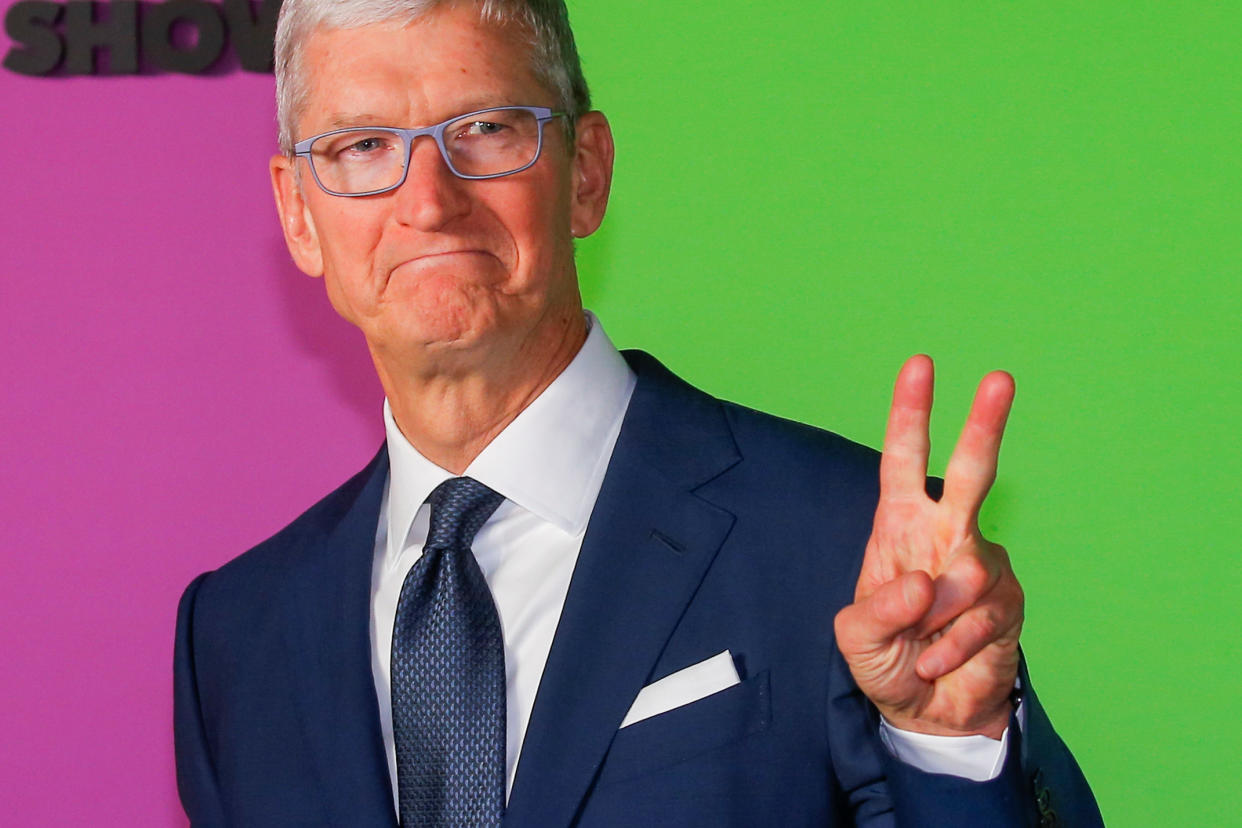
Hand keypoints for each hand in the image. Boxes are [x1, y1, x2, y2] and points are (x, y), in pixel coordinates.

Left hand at [834, 355, 1022, 738]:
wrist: (926, 710)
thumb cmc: (886, 659)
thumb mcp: (857, 639)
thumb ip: (879, 610)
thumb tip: (926, 581)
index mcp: (900, 525)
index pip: (903, 460)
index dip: (909, 414)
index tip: (920, 365)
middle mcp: (945, 533)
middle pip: (970, 472)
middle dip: (984, 425)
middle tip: (1001, 377)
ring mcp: (982, 564)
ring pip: (969, 573)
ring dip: (935, 622)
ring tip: (919, 646)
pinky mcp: (1009, 602)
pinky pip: (982, 618)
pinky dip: (952, 649)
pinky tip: (939, 660)